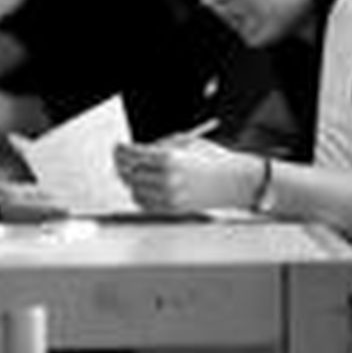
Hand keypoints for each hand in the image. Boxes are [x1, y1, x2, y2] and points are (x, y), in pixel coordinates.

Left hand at [114, 138, 260, 213]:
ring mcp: (169, 197)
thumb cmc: (211, 159)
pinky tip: (145, 188)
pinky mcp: (172, 210)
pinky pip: (145, 205)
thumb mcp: (184, 142)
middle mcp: (166, 179)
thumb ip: (157, 146)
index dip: (120, 150)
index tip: (117, 147)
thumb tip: (132, 152)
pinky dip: (140, 196)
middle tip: (122, 160)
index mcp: (167, 158)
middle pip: (128, 173)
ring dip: (132, 182)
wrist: (234, 181)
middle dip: (123, 165)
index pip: (131, 154)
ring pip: (134, 191)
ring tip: (136, 173)